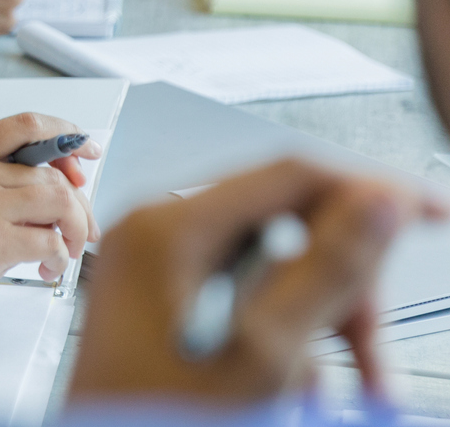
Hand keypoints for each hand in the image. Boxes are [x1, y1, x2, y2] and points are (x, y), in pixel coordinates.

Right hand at [0, 114, 100, 338]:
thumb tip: (46, 194)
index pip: (25, 126)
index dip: (64, 135)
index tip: (87, 152)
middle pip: (53, 172)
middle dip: (77, 205)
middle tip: (80, 232)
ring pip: (60, 201)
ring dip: (73, 230)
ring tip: (61, 252)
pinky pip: (51, 242)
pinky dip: (58, 259)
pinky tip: (42, 270)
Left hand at [70, 159, 441, 405]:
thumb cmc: (153, 418)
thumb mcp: (263, 352)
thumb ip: (326, 272)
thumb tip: (379, 204)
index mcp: (165, 228)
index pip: (288, 174)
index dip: (369, 190)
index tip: (428, 212)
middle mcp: (153, 234)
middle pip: (284, 224)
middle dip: (343, 282)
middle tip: (374, 347)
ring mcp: (155, 267)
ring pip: (272, 269)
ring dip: (321, 321)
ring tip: (349, 382)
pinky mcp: (162, 301)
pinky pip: (244, 298)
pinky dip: (283, 338)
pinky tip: (291, 386)